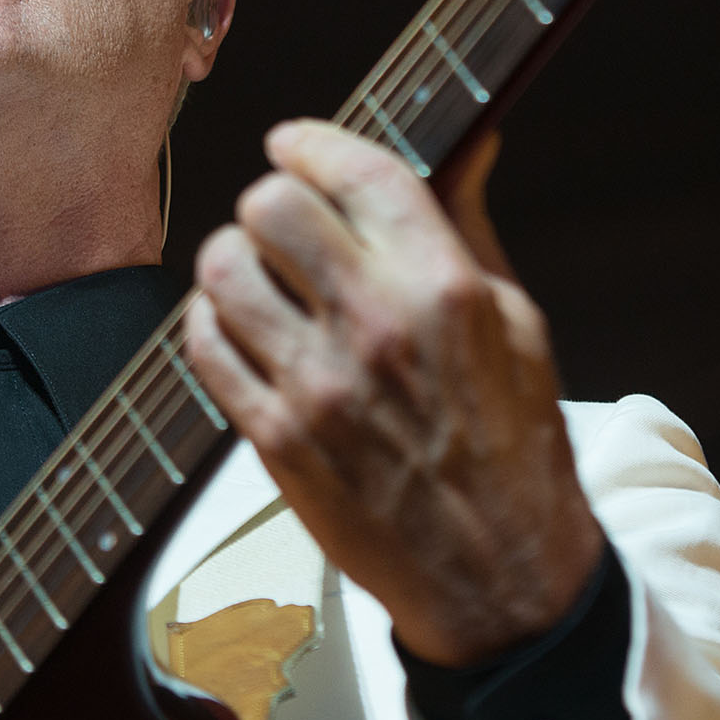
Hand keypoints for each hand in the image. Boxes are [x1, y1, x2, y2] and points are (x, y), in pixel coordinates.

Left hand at [185, 120, 602, 667]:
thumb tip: (471, 142)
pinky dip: (211, 325)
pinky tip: (241, 332)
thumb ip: (470, 226)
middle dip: (272, 201)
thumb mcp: (516, 323)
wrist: (498, 577)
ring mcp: (318, 385)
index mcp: (447, 289)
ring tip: (258, 279)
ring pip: (223, 269)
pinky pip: (203, 345)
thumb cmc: (513, 447)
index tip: (296, 145)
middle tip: (281, 224)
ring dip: (234, 262)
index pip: (357, 171)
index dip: (312, 142)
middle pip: (272, 206)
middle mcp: (376, 327)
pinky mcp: (274, 438)